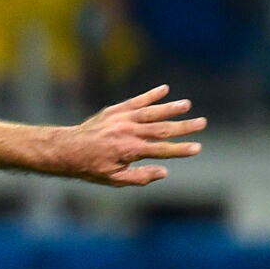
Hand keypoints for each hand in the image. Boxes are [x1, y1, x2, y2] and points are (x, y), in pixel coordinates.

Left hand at [59, 85, 205, 186]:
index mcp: (131, 151)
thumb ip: (140, 177)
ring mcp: (122, 119)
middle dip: (184, 126)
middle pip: (162, 129)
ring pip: (152, 112)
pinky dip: (151, 95)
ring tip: (187, 105)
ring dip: (171, 108)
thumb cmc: (91, 167)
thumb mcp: (114, 179)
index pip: (162, 150)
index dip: (181, 149)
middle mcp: (129, 132)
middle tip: (202, 123)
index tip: (197, 148)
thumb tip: (164, 172)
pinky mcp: (115, 110)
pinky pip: (136, 101)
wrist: (67, 149)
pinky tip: (164, 89)